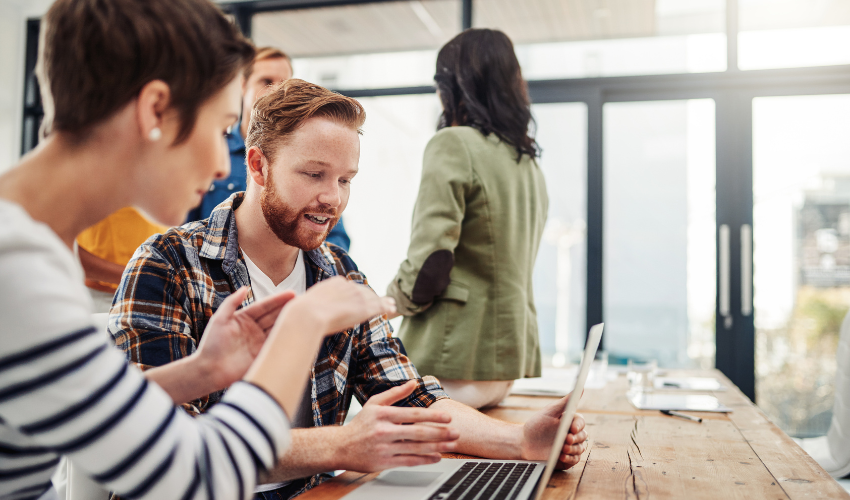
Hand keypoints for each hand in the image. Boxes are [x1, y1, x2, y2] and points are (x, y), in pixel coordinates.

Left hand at [196, 287, 295, 390]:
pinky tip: (297, 334)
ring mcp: (259, 342)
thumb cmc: (211, 344)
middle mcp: (254, 329)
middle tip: (304, 302)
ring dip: (290, 323)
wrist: (209, 371)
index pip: (265, 306)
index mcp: (245, 318)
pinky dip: (286, 339)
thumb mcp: (219, 320)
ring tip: (304, 316)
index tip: (292, 294)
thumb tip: (245, 288)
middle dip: (288, 309)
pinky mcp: (262, 355)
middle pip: (274, 316)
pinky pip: (276, 345)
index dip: (278, 300)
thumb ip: (231, 302)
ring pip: (278, 329)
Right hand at [282, 276, 395, 335]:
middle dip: (372, 296)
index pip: (350, 287)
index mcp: (335, 282)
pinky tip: (392, 308)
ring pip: (373, 298)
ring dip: (382, 301)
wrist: (307, 315)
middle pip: (363, 291)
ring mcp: (357, 296)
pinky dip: (386, 306)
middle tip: (381, 300)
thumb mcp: (307, 304)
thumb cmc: (301, 313)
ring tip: (391, 304)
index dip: (357, 294)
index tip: (362, 297)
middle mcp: (348, 286)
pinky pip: (378, 306)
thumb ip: (314, 304)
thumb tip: (302, 308)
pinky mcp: (363, 307)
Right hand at [336, 381, 459, 471]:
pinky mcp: (383, 462)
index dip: (432, 416)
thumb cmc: (360, 424)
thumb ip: (395, 393)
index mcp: (383, 414)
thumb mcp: (374, 403)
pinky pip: (408, 461)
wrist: (340, 447)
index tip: (448, 417)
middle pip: (418, 432)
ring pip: (416, 448)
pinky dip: (424, 459)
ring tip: (451, 446)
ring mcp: (384, 448)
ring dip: (437, 447)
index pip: (413, 415)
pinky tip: (436, 457)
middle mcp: (384, 431)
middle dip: (440, 433)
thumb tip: (413, 382)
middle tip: (456, 433)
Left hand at [520, 393, 587, 469]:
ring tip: (562, 449)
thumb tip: (581, 388)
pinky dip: (570, 459)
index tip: (571, 428)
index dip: (578, 425)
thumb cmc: (537, 425)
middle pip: (583, 436)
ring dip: (572, 449)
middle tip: (566, 439)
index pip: (581, 422)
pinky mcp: (567, 459)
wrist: (524, 442)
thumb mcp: (550, 411)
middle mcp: (572, 434)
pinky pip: (574, 460)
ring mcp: (570, 447)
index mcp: (570, 422)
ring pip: (580, 449)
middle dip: (575, 438)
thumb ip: (565, 402)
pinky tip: (561, 457)